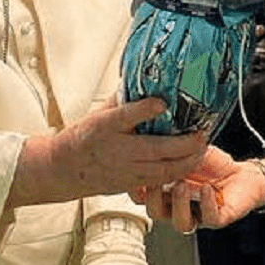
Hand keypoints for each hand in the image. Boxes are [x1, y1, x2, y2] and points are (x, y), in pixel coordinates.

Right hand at [9, 98, 207, 205]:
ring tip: (202, 148)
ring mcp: (125, 170)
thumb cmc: (80, 139)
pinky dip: (177, 173)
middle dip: (184, 143)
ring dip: (187, 160)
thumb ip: (122, 100)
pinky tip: (189, 164)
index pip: (125, 116)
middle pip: (155, 148)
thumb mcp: (97, 114)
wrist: (62, 171)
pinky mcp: (130, 185)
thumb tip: (144, 79)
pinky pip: (159, 181)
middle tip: (201, 133)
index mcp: (104, 127)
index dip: (145, 108)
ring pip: (163, 170)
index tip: (163, 102)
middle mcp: (116, 150)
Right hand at [132, 147, 264, 231]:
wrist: (241, 174)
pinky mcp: (217, 218)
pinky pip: (209, 218)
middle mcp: (178, 207)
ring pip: (181, 223)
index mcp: (166, 193)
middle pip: (155, 213)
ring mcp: (197, 215)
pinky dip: (206, 204)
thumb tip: (154, 127)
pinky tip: (207, 189)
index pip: (143, 197)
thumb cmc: (212, 165)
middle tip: (157, 181)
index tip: (136, 173)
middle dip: (153, 198)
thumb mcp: (186, 151)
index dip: (137, 188)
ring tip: (181, 185)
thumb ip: (170, 146)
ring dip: (178, 205)